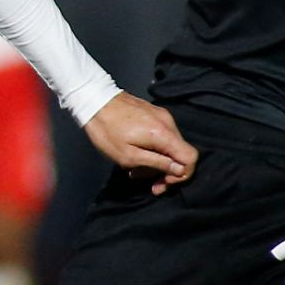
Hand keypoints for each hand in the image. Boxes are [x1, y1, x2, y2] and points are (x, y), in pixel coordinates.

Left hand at [83, 92, 198, 194]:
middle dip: (166, 172)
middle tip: (148, 183)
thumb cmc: (107, 131)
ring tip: (136, 170)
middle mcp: (168, 122)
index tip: (163, 183)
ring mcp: (162, 116)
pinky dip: (154, 150)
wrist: (94, 101)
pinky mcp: (154, 114)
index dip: (182, 175)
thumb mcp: (129, 156)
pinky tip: (136, 155)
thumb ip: (157, 163)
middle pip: (181, 153)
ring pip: (171, 146)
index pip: (191, 157)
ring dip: (157, 162)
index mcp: (164, 133)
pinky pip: (162, 137)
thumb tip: (180, 170)